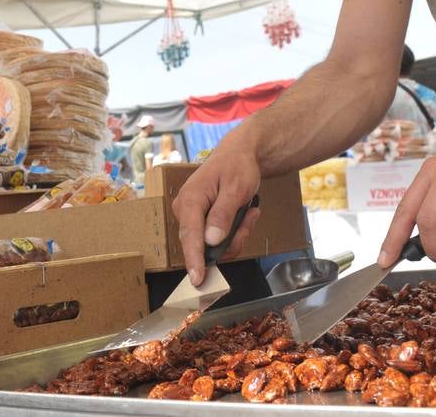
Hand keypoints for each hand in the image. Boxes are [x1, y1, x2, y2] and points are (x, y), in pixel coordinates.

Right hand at [171, 141, 261, 285]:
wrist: (238, 155)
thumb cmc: (236, 167)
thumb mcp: (236, 189)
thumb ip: (223, 214)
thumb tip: (211, 241)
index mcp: (190, 200)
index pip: (190, 236)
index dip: (194, 259)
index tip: (197, 279)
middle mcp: (185, 210)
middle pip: (204, 244)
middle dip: (232, 239)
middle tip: (250, 218)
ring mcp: (192, 216)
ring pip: (213, 244)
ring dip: (236, 234)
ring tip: (249, 212)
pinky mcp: (199, 221)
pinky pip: (216, 238)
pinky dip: (234, 231)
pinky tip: (245, 214)